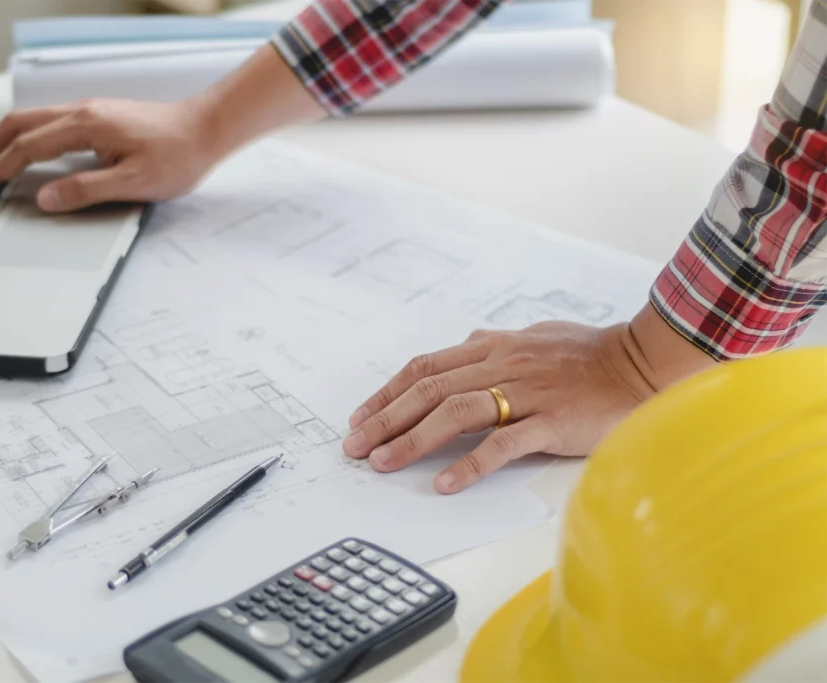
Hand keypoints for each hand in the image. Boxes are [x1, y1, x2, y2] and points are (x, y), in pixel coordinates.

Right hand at [0, 99, 218, 211]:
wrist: (207, 130)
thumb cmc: (178, 155)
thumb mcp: (133, 182)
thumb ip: (85, 190)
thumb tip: (44, 199)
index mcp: (85, 126)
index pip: (26, 149)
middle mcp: (82, 113)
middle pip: (17, 126)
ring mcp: (90, 113)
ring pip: (31, 121)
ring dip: (1, 140)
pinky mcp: (100, 119)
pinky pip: (49, 124)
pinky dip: (25, 137)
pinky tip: (23, 152)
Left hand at [343, 305, 715, 493]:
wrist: (641, 361)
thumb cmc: (588, 353)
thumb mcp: (534, 336)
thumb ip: (495, 343)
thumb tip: (466, 343)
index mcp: (492, 346)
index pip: (425, 368)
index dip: (387, 392)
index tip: (361, 417)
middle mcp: (501, 365)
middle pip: (429, 390)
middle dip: (385, 418)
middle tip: (355, 446)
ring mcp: (525, 393)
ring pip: (455, 413)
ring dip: (412, 439)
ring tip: (383, 463)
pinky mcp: (551, 422)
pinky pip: (502, 443)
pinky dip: (470, 463)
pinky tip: (445, 483)